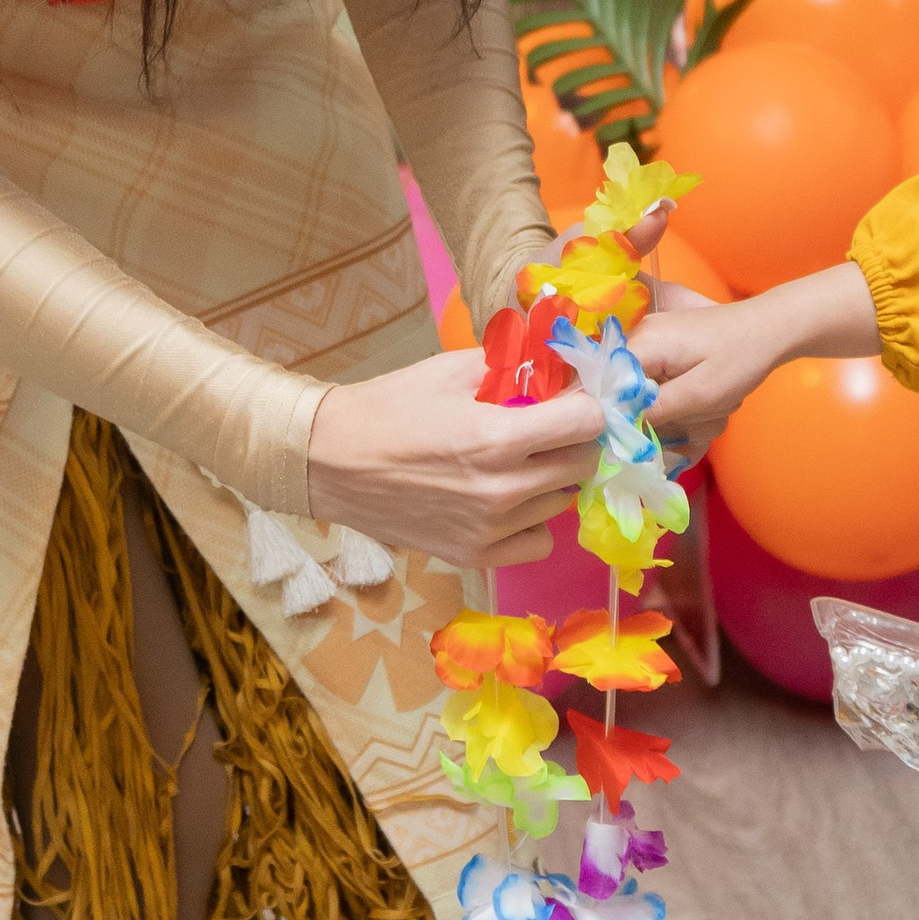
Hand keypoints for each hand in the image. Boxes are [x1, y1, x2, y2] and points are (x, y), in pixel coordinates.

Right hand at [306, 348, 601, 569]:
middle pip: (583, 463)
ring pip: (562, 501)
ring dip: (552, 478)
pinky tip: (508, 500)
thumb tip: (561, 363)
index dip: (587, 404)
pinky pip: (539, 541)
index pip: (587, 422)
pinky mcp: (475, 556)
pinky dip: (533, 521)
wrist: (330, 462)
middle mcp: (502, 489)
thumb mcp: (452, 369)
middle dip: (574, 438)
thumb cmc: (389, 408)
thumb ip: (514, 367)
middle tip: (549, 426)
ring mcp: (490, 528)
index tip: (574, 398)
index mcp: (498, 437)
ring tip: (517, 462)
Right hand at [627, 256, 882, 462]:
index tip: (640, 439)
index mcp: (642, 344)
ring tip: (709, 405)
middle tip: (694, 419)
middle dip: (658, 415)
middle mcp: (639, 337)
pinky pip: (659, 384)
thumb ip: (655, 410)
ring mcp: (651, 341)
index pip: (604, 387)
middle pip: (624, 392)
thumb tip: (613, 426)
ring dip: (676, 409)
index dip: (615, 417)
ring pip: (644, 392)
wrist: (771, 328)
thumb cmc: (741, 358)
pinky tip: (705, 399)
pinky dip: (682, 399)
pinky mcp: (664, 349)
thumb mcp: (701, 394)